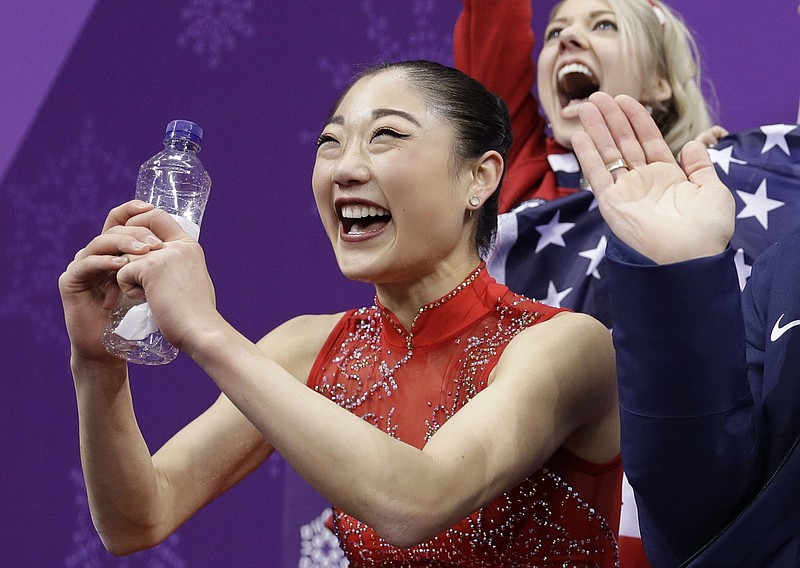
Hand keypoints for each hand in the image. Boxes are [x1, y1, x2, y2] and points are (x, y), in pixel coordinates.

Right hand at [59, 200, 162, 363]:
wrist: (113, 349)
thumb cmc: (136, 317)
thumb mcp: (154, 284)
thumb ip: (161, 263)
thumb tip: (186, 242)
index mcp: (114, 251)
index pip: (120, 219)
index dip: (132, 209)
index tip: (151, 207)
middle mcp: (96, 253)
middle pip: (112, 228)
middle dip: (136, 232)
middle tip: (155, 244)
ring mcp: (81, 266)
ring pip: (100, 243)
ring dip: (124, 245)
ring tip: (145, 253)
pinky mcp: (70, 282)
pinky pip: (86, 264)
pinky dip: (105, 262)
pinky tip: (122, 266)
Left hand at [116, 208, 218, 352]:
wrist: (201, 331)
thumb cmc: (195, 315)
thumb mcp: (190, 281)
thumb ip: (175, 266)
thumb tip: (153, 265)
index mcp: (189, 246)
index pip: (158, 217)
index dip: (139, 224)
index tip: (132, 245)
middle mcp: (178, 245)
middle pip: (135, 232)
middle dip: (125, 253)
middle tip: (129, 276)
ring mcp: (165, 255)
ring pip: (126, 256)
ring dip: (129, 277)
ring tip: (148, 296)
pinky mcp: (150, 268)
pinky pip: (122, 273)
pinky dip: (129, 290)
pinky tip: (147, 301)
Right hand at [571, 92, 734, 263]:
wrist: (691, 257)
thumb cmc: (707, 228)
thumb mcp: (714, 190)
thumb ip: (702, 166)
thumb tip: (691, 145)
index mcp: (668, 179)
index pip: (647, 141)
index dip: (636, 119)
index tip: (625, 99)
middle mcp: (643, 183)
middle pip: (623, 143)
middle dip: (611, 119)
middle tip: (597, 96)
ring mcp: (625, 193)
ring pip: (607, 154)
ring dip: (596, 129)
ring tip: (586, 105)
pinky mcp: (611, 204)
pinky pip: (596, 175)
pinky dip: (587, 155)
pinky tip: (580, 134)